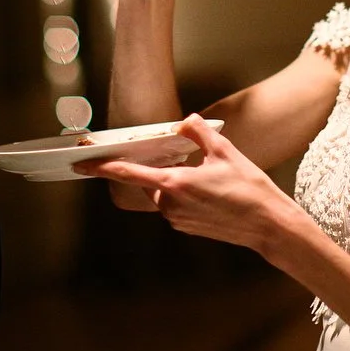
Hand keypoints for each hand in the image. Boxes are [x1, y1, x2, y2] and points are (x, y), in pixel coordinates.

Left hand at [76, 113, 294, 252]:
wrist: (267, 224)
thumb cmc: (248, 188)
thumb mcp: (224, 151)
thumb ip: (198, 132)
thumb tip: (183, 122)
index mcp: (174, 183)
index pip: (129, 172)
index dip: (103, 167)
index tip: (82, 164)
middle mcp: (170, 204)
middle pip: (153, 180)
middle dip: (165, 168)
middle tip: (193, 162)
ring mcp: (178, 219)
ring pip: (166, 193)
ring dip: (179, 182)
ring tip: (213, 179)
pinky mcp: (187, 228)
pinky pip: (177, 206)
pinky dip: (187, 195)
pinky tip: (213, 192)